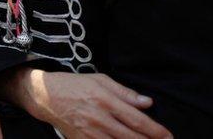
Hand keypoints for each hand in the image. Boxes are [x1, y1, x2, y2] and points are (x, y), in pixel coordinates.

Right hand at [13, 70, 170, 138]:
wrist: (45, 96)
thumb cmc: (74, 85)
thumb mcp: (100, 80)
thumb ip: (125, 93)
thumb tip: (147, 102)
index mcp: (105, 100)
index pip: (137, 119)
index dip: (155, 130)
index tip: (168, 136)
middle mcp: (99, 118)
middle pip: (131, 137)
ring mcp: (89, 133)